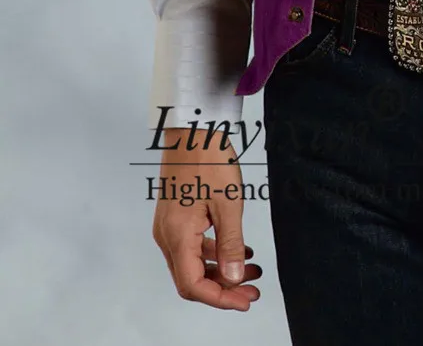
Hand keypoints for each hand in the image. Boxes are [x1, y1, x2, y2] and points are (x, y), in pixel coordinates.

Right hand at [152, 127, 262, 309]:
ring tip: (252, 268)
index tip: (246, 300)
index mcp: (176, 235)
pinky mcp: (174, 216)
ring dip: (221, 271)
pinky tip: (238, 249)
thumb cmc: (208, 158)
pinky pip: (191, 246)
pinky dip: (214, 253)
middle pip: (191, 279)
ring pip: (192, 264)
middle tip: (252, 290)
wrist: (192, 126)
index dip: (220, 298)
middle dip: (223, 288)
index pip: (193, 285)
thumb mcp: (229, 202)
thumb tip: (235, 279)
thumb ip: (231, 244)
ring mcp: (168, 226)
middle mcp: (166, 236)